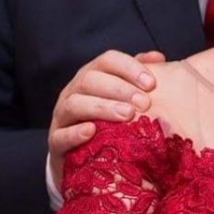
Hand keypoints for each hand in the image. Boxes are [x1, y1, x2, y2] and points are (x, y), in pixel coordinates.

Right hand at [49, 50, 163, 188]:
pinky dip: (75, 133)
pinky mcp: (55, 140)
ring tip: (127, 115)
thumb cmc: (109, 119)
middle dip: (119, 89)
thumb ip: (139, 75)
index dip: (129, 68)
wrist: (82, 155)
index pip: (108, 60)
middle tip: (144, 103)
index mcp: (92, 74)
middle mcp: (74, 90)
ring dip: (102, 108)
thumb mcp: (124, 95)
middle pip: (91, 79)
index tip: (151, 83)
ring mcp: (62, 115)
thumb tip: (158, 58)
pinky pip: (61, 135)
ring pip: (75, 104)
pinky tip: (91, 132)